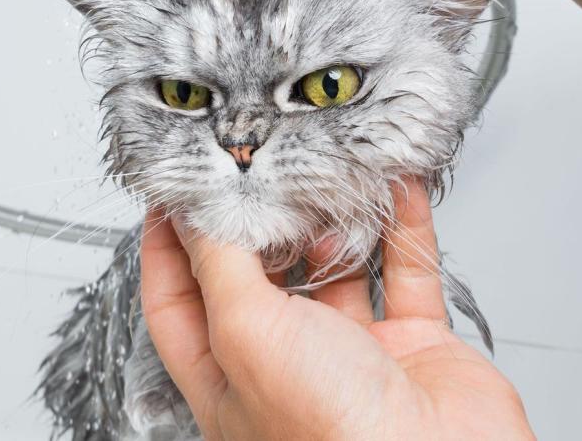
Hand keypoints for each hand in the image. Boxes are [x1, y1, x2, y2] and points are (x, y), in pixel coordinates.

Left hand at [140, 178, 535, 440]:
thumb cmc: (334, 437)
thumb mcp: (246, 333)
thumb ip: (220, 266)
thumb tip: (197, 215)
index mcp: (227, 381)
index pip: (178, 304)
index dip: (169, 248)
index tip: (173, 195)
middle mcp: (285, 370)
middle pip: (259, 280)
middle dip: (261, 223)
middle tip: (258, 168)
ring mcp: (351, 359)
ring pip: (336, 271)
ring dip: (335, 223)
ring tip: (328, 173)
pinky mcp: (412, 349)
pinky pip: (404, 274)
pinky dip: (402, 230)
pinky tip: (394, 190)